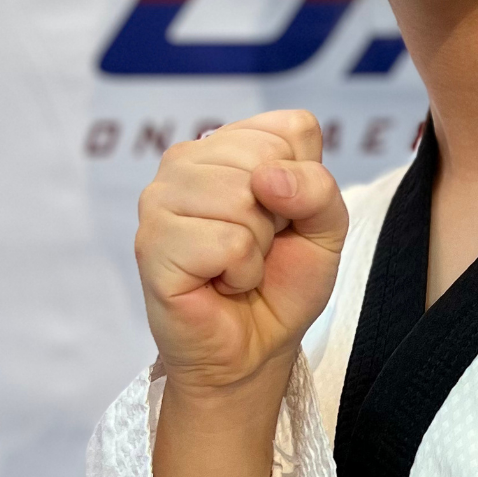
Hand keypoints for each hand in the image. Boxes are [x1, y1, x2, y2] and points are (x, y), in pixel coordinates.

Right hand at [135, 110, 347, 394]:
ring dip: (257, 247)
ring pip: (242, 199)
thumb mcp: (325, 227)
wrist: (255, 347)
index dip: (305, 182)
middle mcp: (185, 160)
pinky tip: (219, 282)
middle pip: (265, 159)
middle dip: (279, 216)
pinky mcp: (152, 243)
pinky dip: (240, 272)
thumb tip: (267, 178)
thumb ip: (317, 188)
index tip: (284, 216)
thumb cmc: (282, 282)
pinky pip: (227, 243)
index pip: (292, 129)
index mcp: (227, 143)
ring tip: (236, 264)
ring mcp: (160, 199)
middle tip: (256, 246)